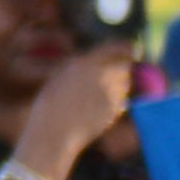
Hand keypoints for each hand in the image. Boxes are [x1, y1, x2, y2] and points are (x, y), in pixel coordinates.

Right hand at [13, 47, 134, 176]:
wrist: (56, 131)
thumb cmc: (52, 100)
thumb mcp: (62, 73)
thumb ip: (85, 62)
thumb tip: (104, 56)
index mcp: (88, 63)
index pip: (121, 48)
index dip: (125, 48)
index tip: (127, 49)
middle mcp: (105, 76)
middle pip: (126, 64)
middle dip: (121, 65)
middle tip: (112, 68)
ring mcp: (114, 94)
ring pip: (126, 81)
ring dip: (119, 81)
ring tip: (98, 88)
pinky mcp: (118, 109)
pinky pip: (122, 98)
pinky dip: (115, 97)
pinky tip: (97, 103)